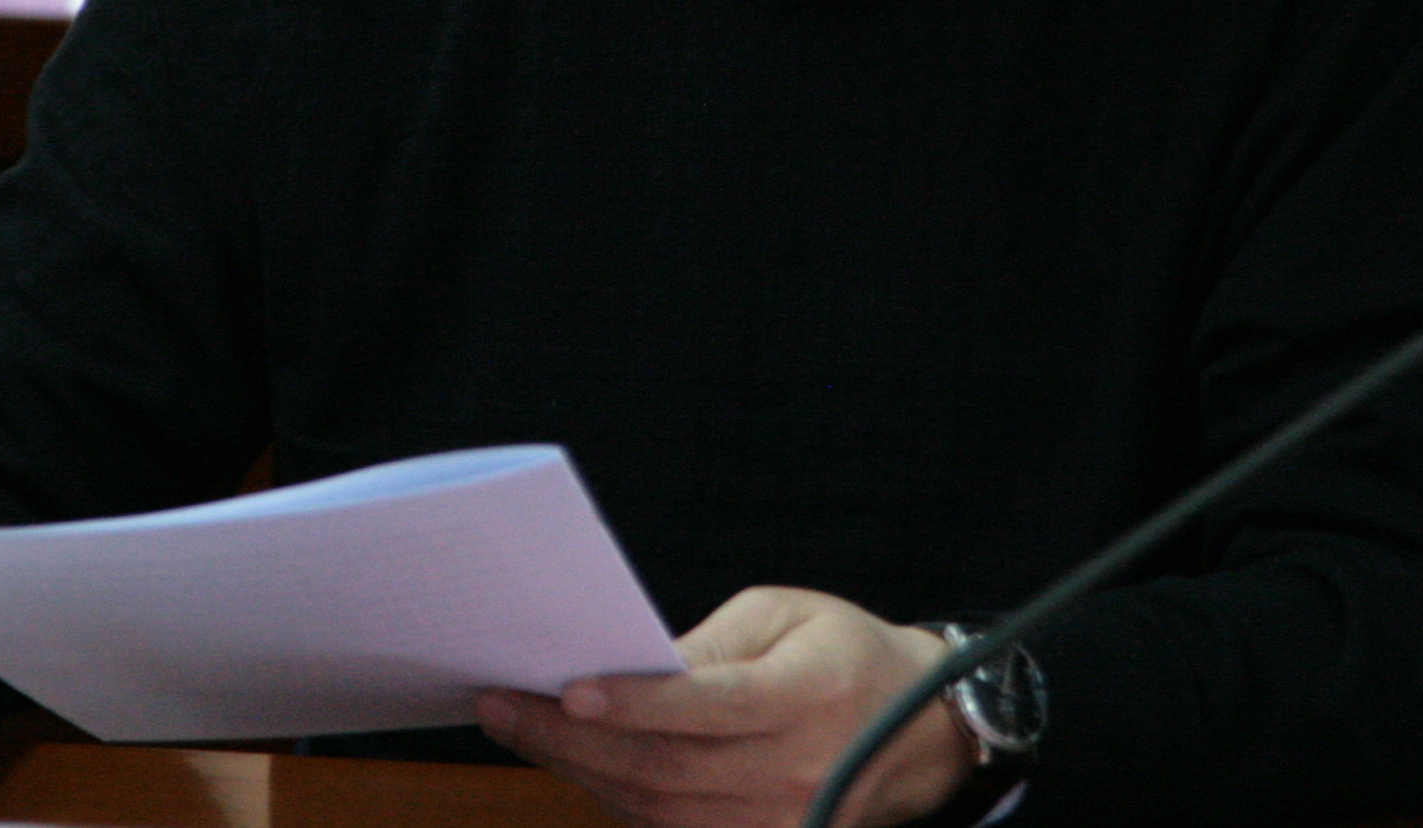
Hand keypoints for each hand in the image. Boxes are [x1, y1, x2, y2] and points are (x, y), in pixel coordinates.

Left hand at [473, 587, 974, 827]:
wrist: (923, 731)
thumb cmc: (845, 654)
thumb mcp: (786, 616)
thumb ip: (710, 645)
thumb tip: (626, 668)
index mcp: (809, 695)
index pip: (708, 708)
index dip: (635, 703)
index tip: (568, 689)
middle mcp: (796, 771)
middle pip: (665, 768)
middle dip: (569, 739)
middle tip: (499, 706)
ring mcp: (782, 823)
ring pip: (657, 809)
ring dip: (577, 771)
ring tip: (516, 729)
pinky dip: (614, 798)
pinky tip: (571, 762)